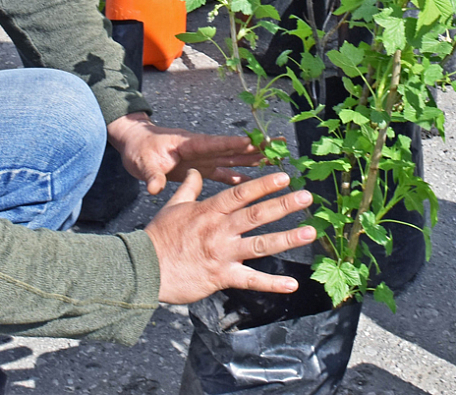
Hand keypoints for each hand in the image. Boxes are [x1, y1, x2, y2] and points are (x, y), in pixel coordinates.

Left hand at [107, 112, 266, 194]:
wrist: (135, 145)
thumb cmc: (140, 149)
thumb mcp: (143, 162)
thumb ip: (152, 175)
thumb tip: (155, 188)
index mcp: (189, 144)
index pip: (215, 143)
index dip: (233, 144)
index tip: (253, 142)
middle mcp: (201, 149)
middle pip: (232, 148)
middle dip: (255, 146)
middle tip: (277, 144)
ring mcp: (203, 158)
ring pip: (232, 158)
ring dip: (252, 159)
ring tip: (274, 159)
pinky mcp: (200, 168)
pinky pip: (222, 172)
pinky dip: (237, 177)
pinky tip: (251, 183)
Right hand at [145, 170, 315, 303]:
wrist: (145, 268)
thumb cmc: (158, 237)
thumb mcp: (173, 207)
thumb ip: (188, 189)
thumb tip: (193, 171)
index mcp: (209, 211)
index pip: (240, 194)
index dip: (263, 185)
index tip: (283, 177)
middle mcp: (219, 230)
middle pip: (256, 215)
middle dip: (283, 205)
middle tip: (307, 197)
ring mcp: (222, 254)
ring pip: (260, 244)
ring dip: (287, 239)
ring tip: (309, 232)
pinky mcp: (222, 276)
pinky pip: (250, 280)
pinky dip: (272, 284)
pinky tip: (292, 284)